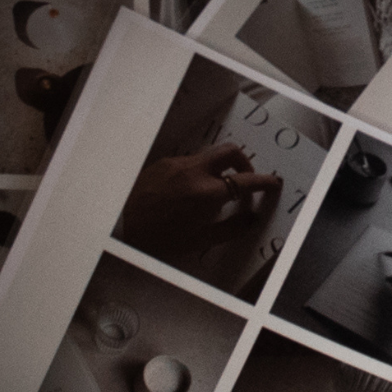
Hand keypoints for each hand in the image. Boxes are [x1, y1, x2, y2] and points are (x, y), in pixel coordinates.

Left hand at [121, 143, 281, 260]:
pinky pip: (188, 162)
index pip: (245, 181)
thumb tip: (250, 218)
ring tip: (214, 191)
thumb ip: (229, 228)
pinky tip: (189, 192)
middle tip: (246, 179)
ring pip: (208, 156)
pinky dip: (198, 172)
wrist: (119, 229)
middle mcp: (193, 171)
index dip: (264, 181)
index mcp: (206, 193)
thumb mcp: (197, 240)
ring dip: (219, 169)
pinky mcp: (162, 163)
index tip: (272, 183)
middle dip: (244, 162)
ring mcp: (176, 164)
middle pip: (230, 151)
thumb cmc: (156, 239)